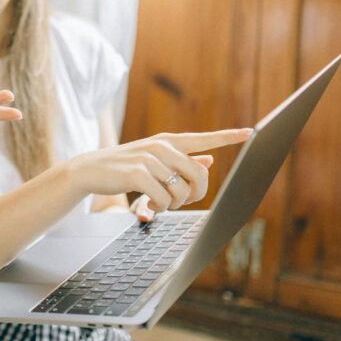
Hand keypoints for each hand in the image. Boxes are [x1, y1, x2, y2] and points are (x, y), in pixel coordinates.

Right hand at [58, 130, 251, 213]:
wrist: (89, 170)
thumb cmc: (124, 167)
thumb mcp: (153, 160)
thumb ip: (180, 160)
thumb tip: (209, 161)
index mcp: (167, 141)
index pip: (203, 139)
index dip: (227, 137)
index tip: (250, 132)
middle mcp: (161, 146)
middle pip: (200, 175)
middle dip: (194, 195)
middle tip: (178, 202)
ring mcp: (149, 159)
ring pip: (182, 191)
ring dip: (173, 204)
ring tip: (157, 202)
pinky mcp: (137, 174)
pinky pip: (163, 199)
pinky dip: (158, 208)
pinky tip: (147, 205)